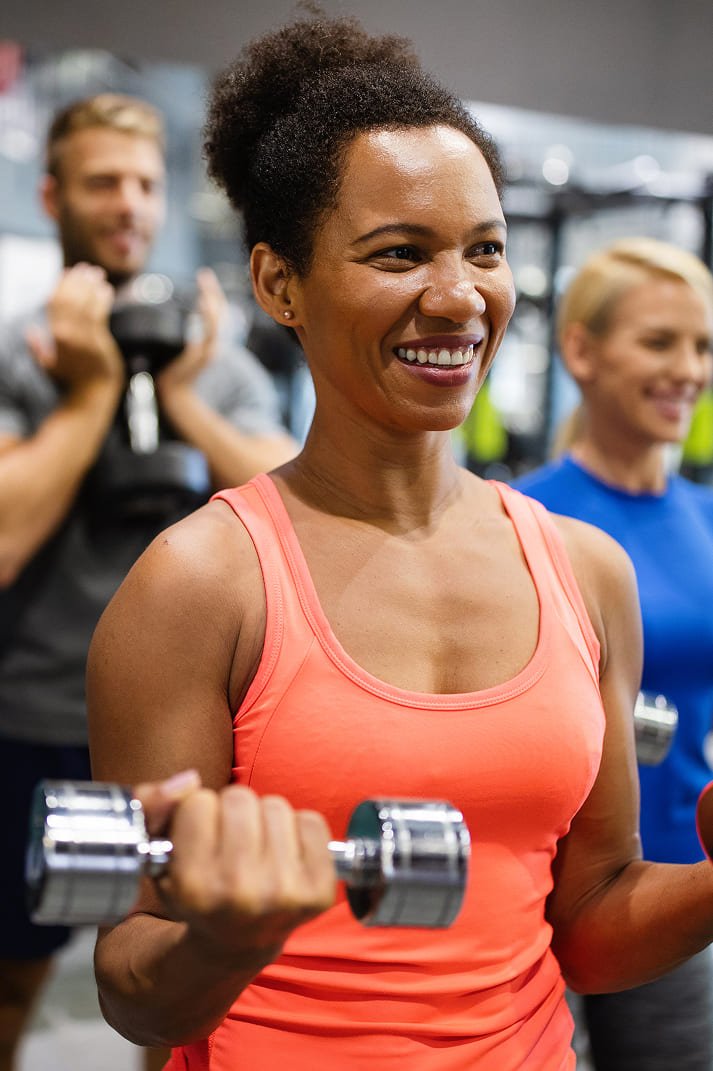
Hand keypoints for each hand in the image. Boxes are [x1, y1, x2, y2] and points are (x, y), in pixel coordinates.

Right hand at [27, 264, 123, 388]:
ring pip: (86, 302)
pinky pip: (101, 313)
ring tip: (97, 274)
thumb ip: (37, 348)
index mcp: (54, 335)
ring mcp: (85, 337)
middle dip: (78, 280)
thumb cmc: (70, 380)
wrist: (93, 393)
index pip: (55, 301)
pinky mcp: (100, 340)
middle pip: (70, 297)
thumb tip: (30, 331)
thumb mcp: (48, 365)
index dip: (61, 284)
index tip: (69, 273)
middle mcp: (68, 334)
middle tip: (86, 268)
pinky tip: (106, 289)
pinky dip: (103, 298)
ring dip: (91, 285)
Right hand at [134, 773, 335, 967]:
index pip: (199, 802)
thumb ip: (151, 805)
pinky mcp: (319, 891)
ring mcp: (284, 894)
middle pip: (240, 798)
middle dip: (231, 813)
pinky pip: (312, 821)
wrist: (238, 942)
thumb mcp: (158, 855)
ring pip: (275, 805)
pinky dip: (297, 831)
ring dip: (263, 820)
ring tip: (254, 852)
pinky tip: (283, 858)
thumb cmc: (196, 889)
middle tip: (229, 845)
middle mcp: (240, 894)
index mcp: (194, 888)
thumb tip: (188, 780)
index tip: (197, 841)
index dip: (195, 814)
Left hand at [155, 268, 225, 397]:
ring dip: (212, 300)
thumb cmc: (169, 371)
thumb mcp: (175, 346)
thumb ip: (180, 331)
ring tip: (204, 284)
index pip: (216, 313)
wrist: (171, 392)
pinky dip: (208, 315)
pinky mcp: (203, 353)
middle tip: (204, 274)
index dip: (212, 295)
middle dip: (214, 292)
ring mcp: (211, 348)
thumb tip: (175, 315)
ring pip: (218, 319)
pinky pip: (210, 330)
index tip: (203, 278)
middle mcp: (214, 343)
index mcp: (208, 340)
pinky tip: (202, 302)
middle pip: (221, 312)